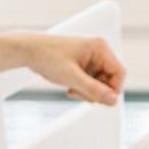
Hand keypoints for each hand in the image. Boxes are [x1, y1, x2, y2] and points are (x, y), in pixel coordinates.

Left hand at [9, 33, 125, 104]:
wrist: (28, 51)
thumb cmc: (47, 56)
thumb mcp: (71, 77)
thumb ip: (94, 89)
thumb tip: (113, 99)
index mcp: (100, 48)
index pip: (119, 73)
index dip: (112, 90)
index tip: (100, 100)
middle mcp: (98, 52)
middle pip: (110, 80)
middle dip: (96, 91)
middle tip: (79, 93)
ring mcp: (91, 59)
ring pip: (100, 84)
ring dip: (88, 91)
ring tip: (72, 89)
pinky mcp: (84, 66)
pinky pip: (91, 82)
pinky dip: (82, 89)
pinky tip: (70, 87)